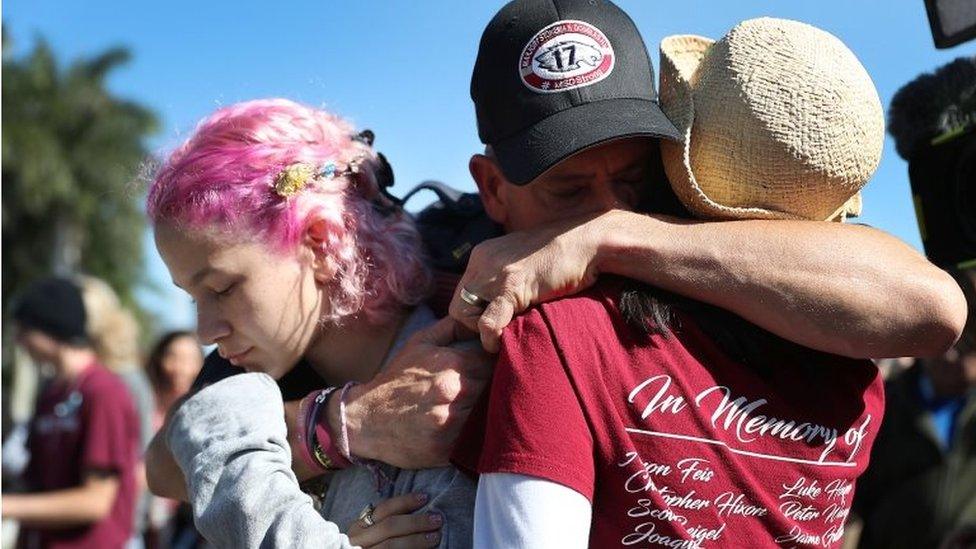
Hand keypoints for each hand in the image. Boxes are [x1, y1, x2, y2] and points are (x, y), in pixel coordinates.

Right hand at [340, 317, 490, 467]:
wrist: (364, 420)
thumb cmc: (395, 380)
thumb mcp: (418, 344)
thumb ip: (451, 327)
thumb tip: (479, 317)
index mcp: (452, 365)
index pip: (496, 360)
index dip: (500, 360)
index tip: (502, 363)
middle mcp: (455, 393)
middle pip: (498, 386)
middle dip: (501, 384)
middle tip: (502, 385)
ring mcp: (452, 423)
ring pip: (492, 412)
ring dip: (493, 409)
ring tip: (492, 405)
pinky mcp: (449, 449)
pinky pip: (478, 439)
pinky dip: (481, 433)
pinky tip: (478, 427)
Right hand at [347, 493, 441, 548]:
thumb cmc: (374, 546)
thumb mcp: (374, 533)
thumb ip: (389, 522)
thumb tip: (423, 506)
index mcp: (359, 527)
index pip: (384, 508)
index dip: (406, 501)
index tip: (426, 497)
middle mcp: (358, 540)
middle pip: (389, 526)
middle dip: (416, 522)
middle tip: (437, 520)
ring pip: (391, 545)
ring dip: (416, 540)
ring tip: (435, 537)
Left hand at [449, 212, 605, 351]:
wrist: (587, 241)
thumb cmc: (562, 257)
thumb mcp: (523, 262)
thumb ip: (505, 278)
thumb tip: (499, 305)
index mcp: (483, 254)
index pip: (460, 294)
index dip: (474, 315)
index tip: (497, 322)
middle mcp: (483, 260)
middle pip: (458, 305)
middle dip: (474, 325)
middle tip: (500, 330)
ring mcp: (495, 272)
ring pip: (465, 314)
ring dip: (482, 332)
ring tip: (503, 335)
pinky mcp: (511, 286)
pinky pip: (488, 321)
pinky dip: (491, 337)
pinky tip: (501, 342)